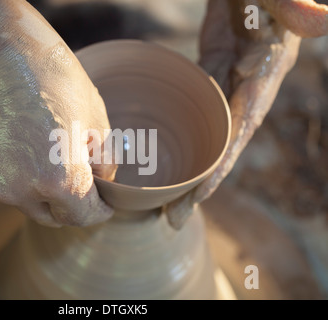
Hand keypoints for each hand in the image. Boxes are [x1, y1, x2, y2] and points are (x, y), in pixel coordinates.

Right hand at [0, 1, 116, 227]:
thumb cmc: (48, 74)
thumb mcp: (95, 116)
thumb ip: (103, 162)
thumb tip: (100, 182)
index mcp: (58, 180)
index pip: (84, 217)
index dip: (99, 210)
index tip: (102, 202)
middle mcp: (19, 190)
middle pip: (50, 215)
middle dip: (68, 204)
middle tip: (77, 177)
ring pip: (22, 199)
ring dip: (37, 187)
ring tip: (41, 147)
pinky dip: (9, 171)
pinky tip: (13, 138)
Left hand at [165, 0, 326, 228]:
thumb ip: (293, 8)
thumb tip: (323, 23)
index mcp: (265, 74)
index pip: (242, 129)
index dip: (223, 163)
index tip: (199, 194)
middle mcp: (249, 87)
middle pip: (223, 145)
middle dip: (201, 183)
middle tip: (173, 218)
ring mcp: (230, 82)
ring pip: (210, 134)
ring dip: (191, 168)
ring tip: (165, 203)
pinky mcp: (214, 70)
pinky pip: (199, 110)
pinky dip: (187, 137)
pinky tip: (172, 157)